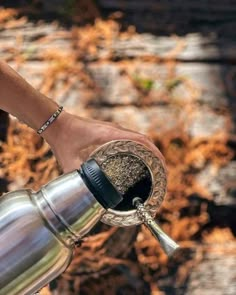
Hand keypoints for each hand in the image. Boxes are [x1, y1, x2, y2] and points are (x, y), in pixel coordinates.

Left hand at [43, 110, 165, 172]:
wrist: (56, 123)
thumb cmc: (63, 141)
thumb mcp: (70, 163)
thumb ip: (80, 180)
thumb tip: (90, 196)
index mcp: (109, 136)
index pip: (141, 141)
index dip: (155, 153)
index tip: (163, 167)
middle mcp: (115, 130)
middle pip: (145, 140)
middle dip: (156, 155)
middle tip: (162, 172)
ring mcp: (114, 129)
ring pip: (139, 138)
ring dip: (150, 150)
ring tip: (155, 166)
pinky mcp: (110, 131)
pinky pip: (131, 137)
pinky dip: (140, 147)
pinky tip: (140, 157)